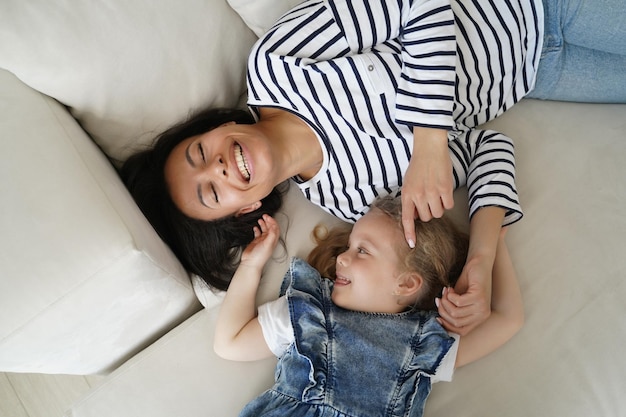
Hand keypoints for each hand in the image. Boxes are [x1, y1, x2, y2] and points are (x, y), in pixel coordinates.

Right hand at [239, 214, 279, 269]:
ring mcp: (262, 241)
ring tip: (260, 219)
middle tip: (265, 216)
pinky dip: (257, 229)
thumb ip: (271, 235)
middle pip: (270, 228)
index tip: (268, 217)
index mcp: (273, 240)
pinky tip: (255, 227)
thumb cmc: (259, 257)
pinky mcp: (256, 242)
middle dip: (268, 221)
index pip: (275, 229)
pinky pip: (258, 233)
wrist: (250, 262)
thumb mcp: (267, 245)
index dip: (273, 222)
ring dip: (263, 224)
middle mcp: (268, 240)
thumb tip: (273, 227)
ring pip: (264, 230)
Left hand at [401, 127, 453, 246]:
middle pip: (425, 217)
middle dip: (428, 212)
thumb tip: (414, 216)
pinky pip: (448, 205)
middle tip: (429, 201)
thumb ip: (410, 200)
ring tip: (436, 194)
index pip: (407, 219)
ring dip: (438, 207)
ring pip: (438, 213)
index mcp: (407, 194)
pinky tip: (444, 191)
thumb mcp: (408, 183)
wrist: (429, 149)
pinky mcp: (445, 189)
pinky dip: (447, 201)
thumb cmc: (418, 165)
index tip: (412, 244)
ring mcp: (432, 192)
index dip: (409, 233)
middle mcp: (418, 195)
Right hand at [436, 256, 491, 334]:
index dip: (446, 325)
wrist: (478, 264)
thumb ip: (452, 311)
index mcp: (479, 319)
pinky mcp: (479, 297)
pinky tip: (450, 288)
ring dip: (445, 301)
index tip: (436, 316)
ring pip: (455, 312)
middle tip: (440, 298)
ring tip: (445, 292)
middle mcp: (482, 315)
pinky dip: (450, 295)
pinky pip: (458, 301)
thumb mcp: (459, 300)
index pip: (461, 331)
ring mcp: (482, 307)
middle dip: (443, 310)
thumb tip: (438, 321)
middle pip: (455, 322)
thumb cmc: (468, 282)